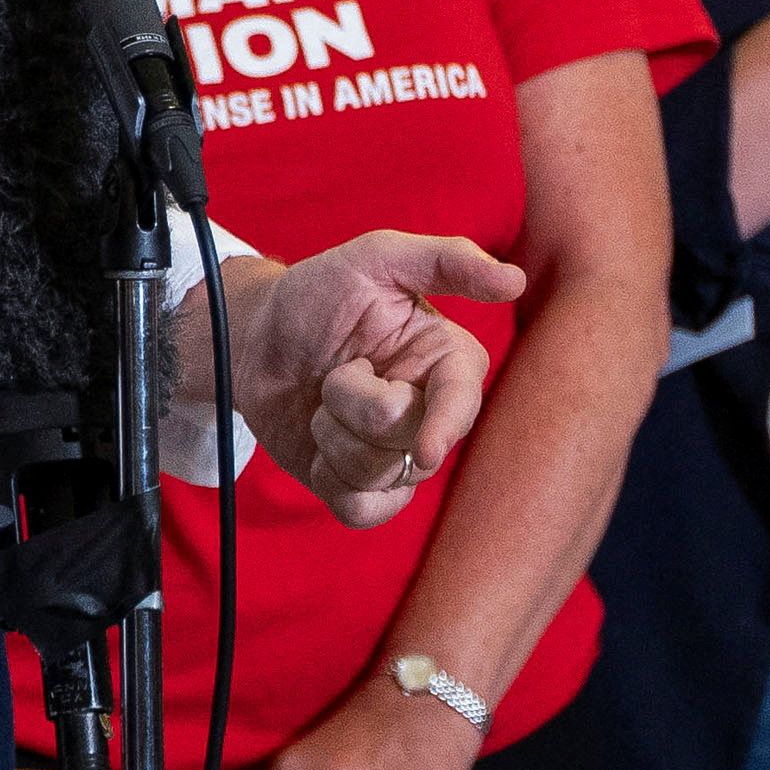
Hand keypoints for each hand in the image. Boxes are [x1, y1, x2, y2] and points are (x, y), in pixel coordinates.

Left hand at [218, 229, 516, 524]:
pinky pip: (360, 510)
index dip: (445, 426)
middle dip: (354, 405)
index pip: (461, 403)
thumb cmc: (317, 294)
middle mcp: (433, 414)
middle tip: (336, 370)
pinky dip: (329, 479)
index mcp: (447, 361)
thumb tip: (515, 280)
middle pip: (412, 444)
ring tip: (324, 401)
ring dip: (333, 435)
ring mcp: (400, 456)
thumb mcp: (376, 258)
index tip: (426, 448)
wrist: (254, 340)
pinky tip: (320, 446)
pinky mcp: (365, 489)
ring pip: (382, 477)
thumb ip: (445, 260)